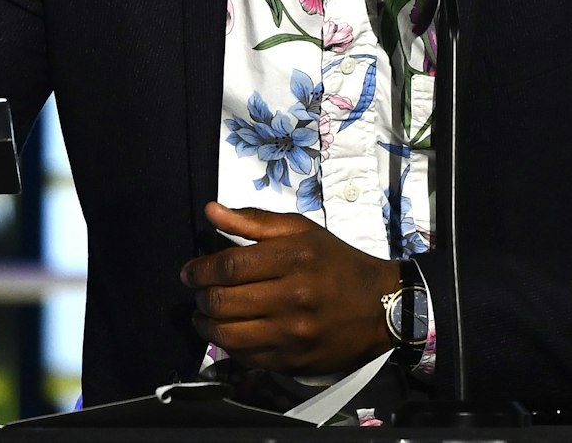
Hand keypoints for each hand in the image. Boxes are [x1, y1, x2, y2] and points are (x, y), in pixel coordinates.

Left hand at [180, 201, 398, 374]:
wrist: (381, 307)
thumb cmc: (337, 263)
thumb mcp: (303, 231)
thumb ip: (254, 221)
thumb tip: (211, 210)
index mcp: (294, 258)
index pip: (229, 266)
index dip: (199, 269)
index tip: (190, 271)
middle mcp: (292, 297)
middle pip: (223, 301)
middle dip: (200, 297)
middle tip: (198, 292)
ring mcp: (293, 334)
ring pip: (228, 335)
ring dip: (206, 325)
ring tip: (205, 315)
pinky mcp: (293, 362)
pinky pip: (246, 358)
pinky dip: (228, 345)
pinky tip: (229, 333)